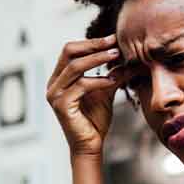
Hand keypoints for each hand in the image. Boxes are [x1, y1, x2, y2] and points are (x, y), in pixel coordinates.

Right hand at [45, 34, 132, 157]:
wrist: (91, 145)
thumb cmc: (95, 119)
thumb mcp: (106, 90)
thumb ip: (113, 74)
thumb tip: (130, 58)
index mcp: (60, 77)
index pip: (71, 50)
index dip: (92, 42)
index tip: (114, 38)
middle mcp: (53, 83)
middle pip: (69, 51)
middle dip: (93, 45)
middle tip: (114, 42)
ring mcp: (54, 94)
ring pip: (75, 66)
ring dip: (97, 59)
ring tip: (116, 55)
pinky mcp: (61, 105)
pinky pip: (81, 86)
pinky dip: (98, 80)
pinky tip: (113, 80)